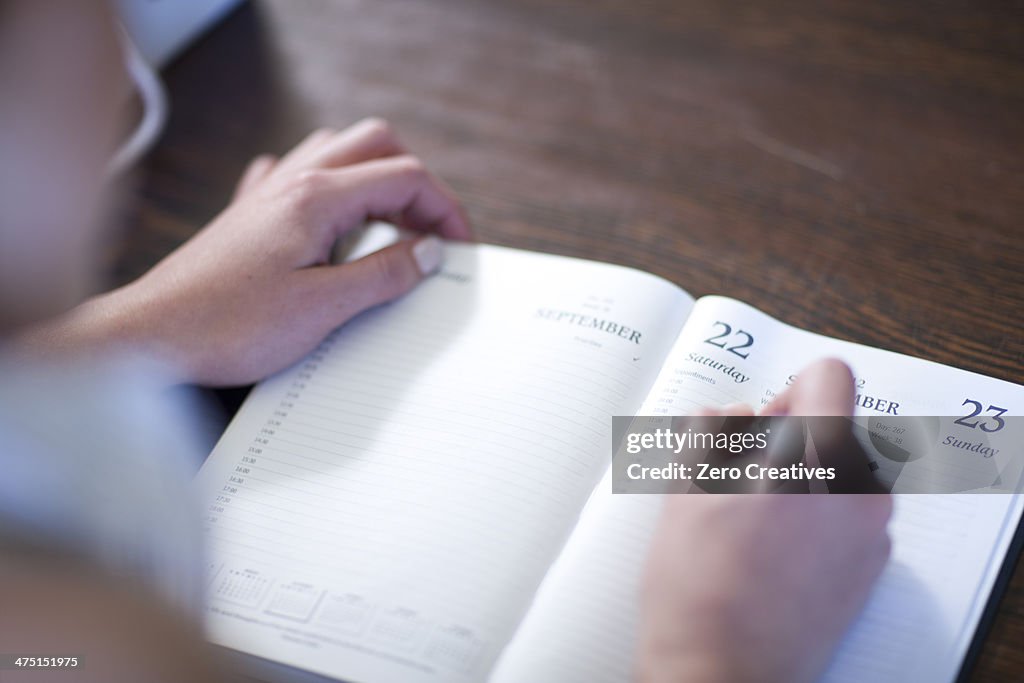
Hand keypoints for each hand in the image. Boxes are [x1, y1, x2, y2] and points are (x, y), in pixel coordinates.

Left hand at [23, 118, 471, 384]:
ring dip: (376, 177)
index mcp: (317, 199)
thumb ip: (383, 275)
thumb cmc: (225, 325)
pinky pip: (296, 174)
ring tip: (394, 222)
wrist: (152, 336)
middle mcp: (292, 183)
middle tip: (432, 228)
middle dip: (417, 182)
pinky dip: (330, 186)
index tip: (461, 244)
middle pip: (376, 145)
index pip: (405, 178)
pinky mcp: (250, 216)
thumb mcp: (322, 308)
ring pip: (337, 151)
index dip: (445, 209)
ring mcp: (268, 195)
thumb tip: (428, 253)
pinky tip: (331, 217)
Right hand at [637, 359, 891, 682]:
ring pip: (839, 472)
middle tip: (740, 474)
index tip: (764, 421)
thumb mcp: (686, 485)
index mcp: (819, 458)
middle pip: (835, 427)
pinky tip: (770, 550)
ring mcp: (870, 535)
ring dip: (800, 477)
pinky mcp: (868, 570)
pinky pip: (848, 516)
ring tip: (748, 517)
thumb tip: (730, 415)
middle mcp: (860, 491)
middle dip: (790, 439)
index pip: (830, 377)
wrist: (721, 668)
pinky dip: (816, 517)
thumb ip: (712, 429)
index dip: (788, 390)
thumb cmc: (699, 584)